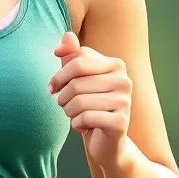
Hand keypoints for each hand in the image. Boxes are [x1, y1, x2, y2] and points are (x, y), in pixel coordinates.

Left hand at [48, 31, 131, 167]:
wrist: (106, 140)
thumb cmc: (90, 104)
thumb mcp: (78, 77)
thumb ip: (71, 55)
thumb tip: (66, 36)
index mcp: (116, 64)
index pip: (77, 62)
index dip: (58, 76)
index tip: (52, 88)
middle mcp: (124, 80)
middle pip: (76, 84)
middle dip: (63, 98)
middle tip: (64, 106)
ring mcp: (126, 102)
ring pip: (79, 102)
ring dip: (69, 112)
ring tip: (74, 115)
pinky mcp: (121, 123)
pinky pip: (85, 118)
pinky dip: (76, 124)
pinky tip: (83, 126)